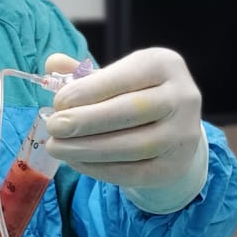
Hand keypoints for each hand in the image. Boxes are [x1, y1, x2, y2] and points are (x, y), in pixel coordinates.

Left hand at [43, 48, 207, 211]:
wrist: (170, 132)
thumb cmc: (131, 97)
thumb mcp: (112, 78)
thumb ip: (82, 72)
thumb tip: (52, 63)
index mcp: (165, 65)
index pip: (125, 76)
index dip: (89, 90)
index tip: (58, 102)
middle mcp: (183, 97)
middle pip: (131, 111)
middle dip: (85, 121)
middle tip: (53, 127)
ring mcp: (184, 134)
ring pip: (133, 146)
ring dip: (87, 149)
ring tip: (56, 147)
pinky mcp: (175, 166)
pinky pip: (134, 172)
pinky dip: (99, 169)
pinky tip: (74, 162)